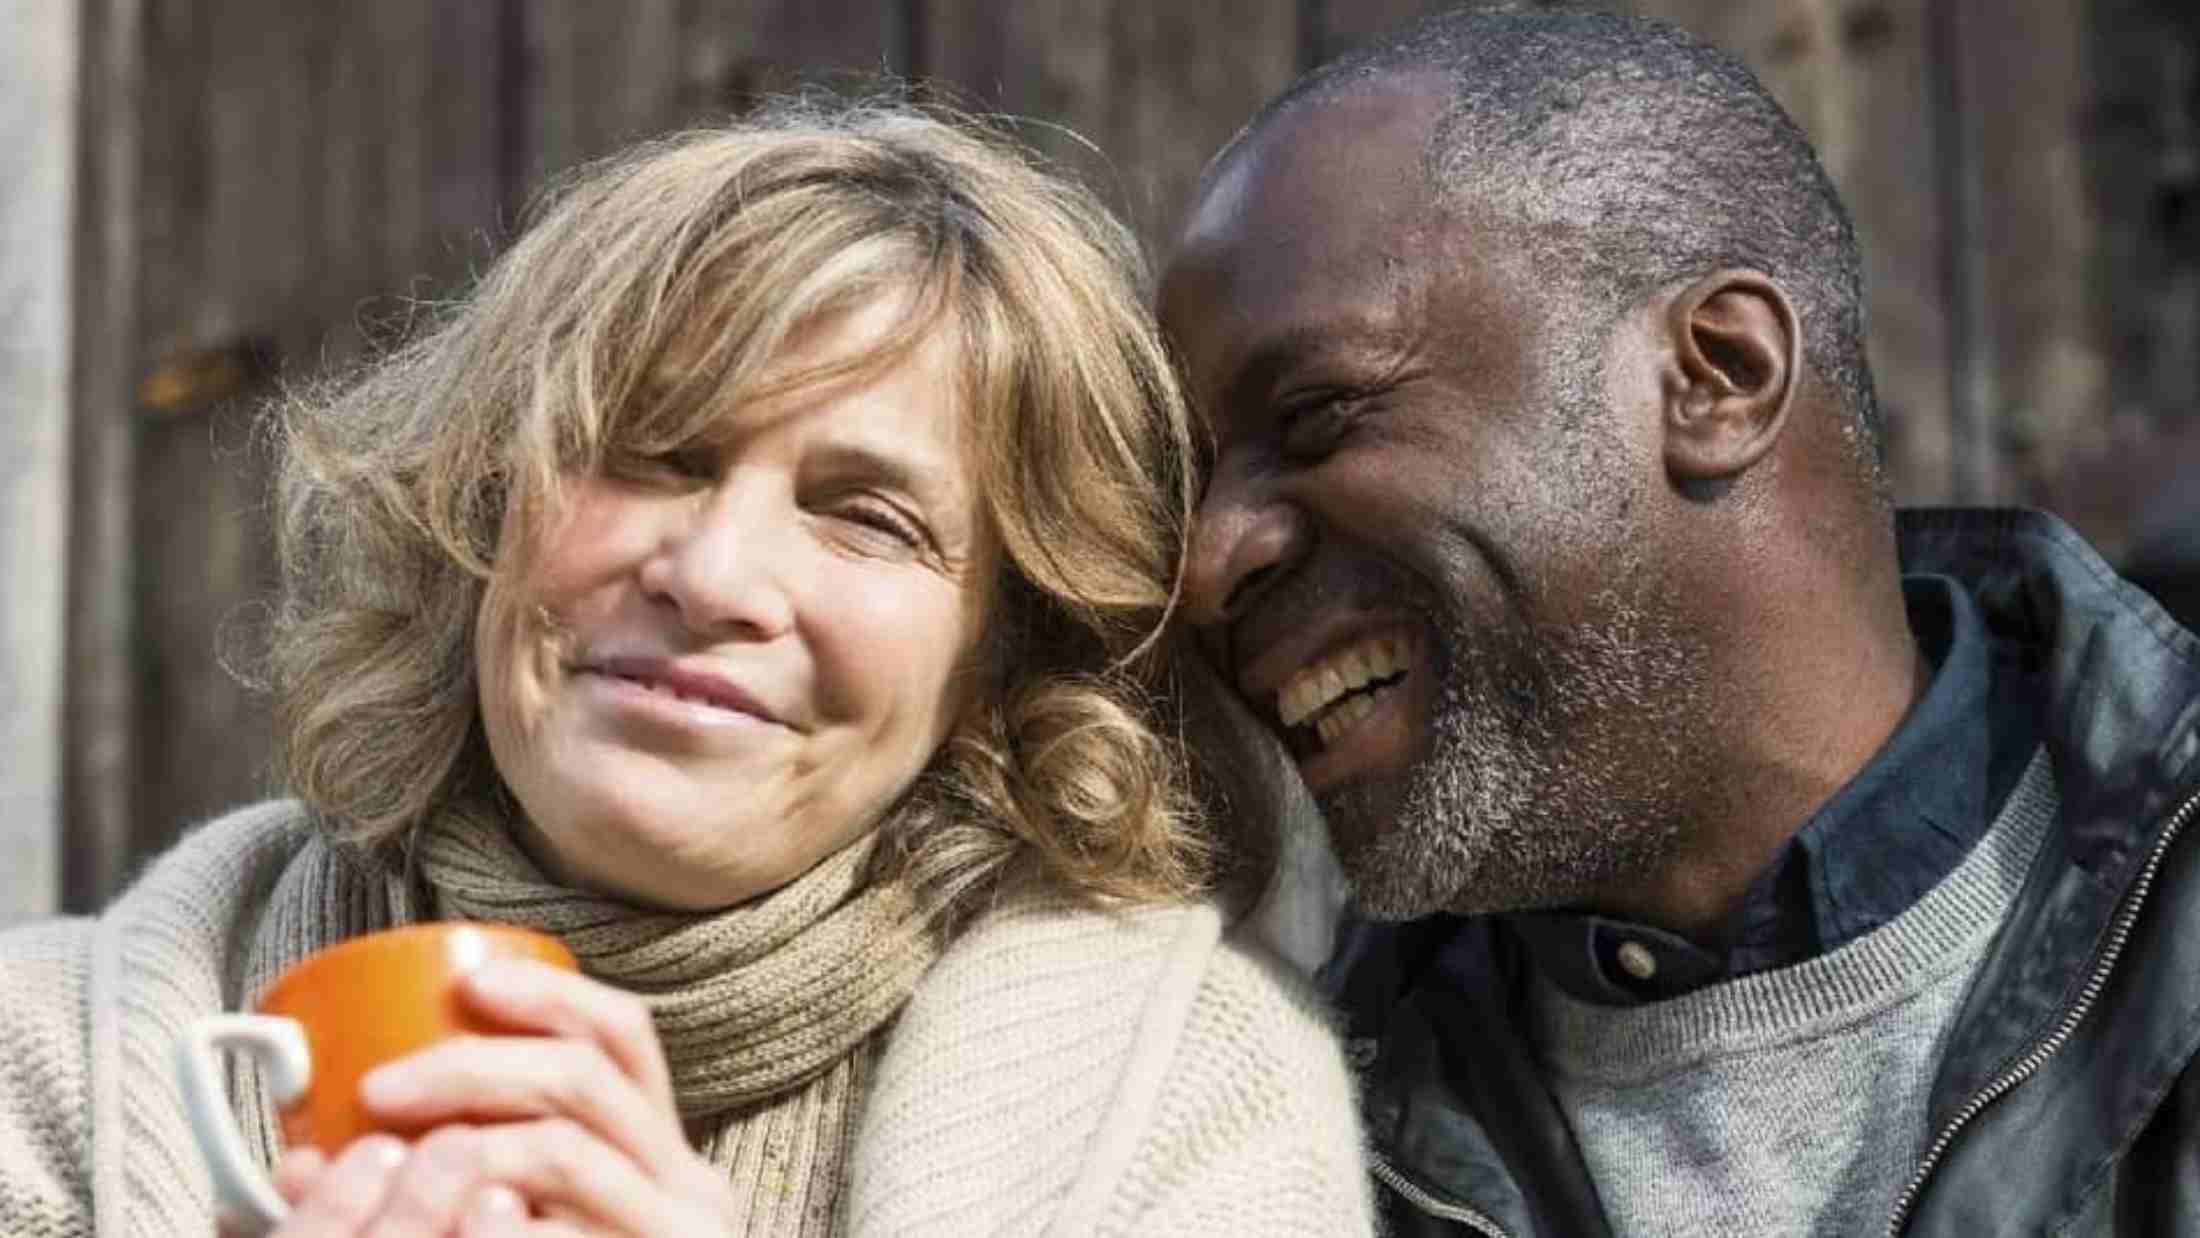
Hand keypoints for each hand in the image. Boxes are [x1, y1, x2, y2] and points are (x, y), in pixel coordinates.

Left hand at [266, 959, 735, 1235]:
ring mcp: (677, 1233)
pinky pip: (559, 1232)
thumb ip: (447, 1181)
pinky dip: (496, 1223)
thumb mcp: (518, 1222)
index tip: (467, 984)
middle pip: (582, 1080)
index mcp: (657, 1149)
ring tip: (395, 1160)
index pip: (622, 1035)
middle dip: (472, 1067)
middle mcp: (688, 1182)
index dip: (547, 996)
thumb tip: (300, 1164)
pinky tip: (463, 1219)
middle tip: (380, 1090)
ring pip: (566, 1148)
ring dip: (468, 1140)